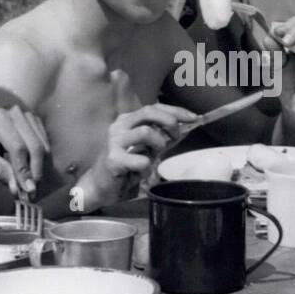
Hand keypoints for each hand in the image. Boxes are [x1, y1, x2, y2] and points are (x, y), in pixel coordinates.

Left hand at [0, 105, 50, 198]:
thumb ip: (0, 170)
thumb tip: (16, 189)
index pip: (18, 148)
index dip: (24, 170)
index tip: (28, 190)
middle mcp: (16, 114)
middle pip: (34, 146)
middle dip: (35, 171)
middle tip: (32, 192)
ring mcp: (27, 116)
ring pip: (42, 145)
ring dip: (40, 167)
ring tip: (32, 185)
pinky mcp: (34, 122)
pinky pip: (44, 143)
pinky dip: (42, 160)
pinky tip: (33, 172)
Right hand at [80, 101, 197, 210]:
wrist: (100, 186)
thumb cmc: (126, 166)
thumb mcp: (148, 148)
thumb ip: (163, 136)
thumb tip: (188, 126)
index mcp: (127, 120)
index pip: (153, 107)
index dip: (175, 110)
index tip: (193, 118)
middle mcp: (119, 126)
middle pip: (148, 112)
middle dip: (169, 121)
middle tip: (175, 136)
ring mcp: (114, 141)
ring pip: (145, 132)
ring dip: (158, 145)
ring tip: (154, 156)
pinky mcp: (113, 159)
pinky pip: (141, 160)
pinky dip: (147, 167)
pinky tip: (140, 172)